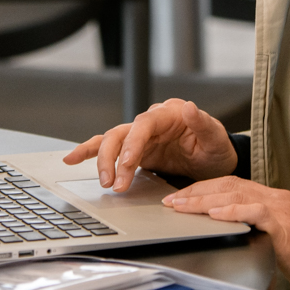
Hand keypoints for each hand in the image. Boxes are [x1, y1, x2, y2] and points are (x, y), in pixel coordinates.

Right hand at [62, 98, 236, 190]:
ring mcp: (141, 136)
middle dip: (113, 158)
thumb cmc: (217, 149)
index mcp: (170, 114)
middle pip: (122, 133)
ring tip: (103, 182)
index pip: (144, 125)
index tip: (127, 163)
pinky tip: (73, 158)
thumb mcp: (216, 139)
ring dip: (102, 161)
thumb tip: (190, 106)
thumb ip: (203, 123)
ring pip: (111, 141)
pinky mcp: (135, 150)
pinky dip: (90, 151)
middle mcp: (152, 122)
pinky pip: (109, 148)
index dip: (133, 143)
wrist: (216, 161)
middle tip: (113, 183)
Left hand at [164, 177, 289, 289]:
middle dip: (196, 191)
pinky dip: (231, 210)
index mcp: (275, 200)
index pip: (233, 186)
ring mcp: (281, 210)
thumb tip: (229, 229)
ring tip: (182, 206)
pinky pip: (253, 212)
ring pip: (235, 194)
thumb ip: (257, 228)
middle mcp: (277, 199)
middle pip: (229, 184)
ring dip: (203, 200)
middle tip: (173, 201)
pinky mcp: (284, 226)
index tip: (183, 198)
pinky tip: (214, 213)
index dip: (205, 190)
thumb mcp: (278, 240)